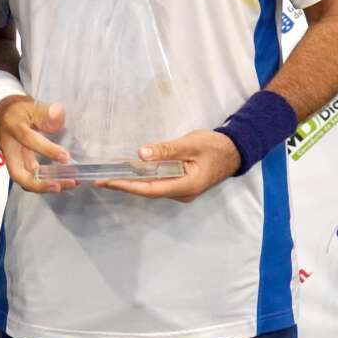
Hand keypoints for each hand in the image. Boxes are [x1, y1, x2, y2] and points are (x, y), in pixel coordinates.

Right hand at [0, 96, 76, 192]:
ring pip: (27, 180)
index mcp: (14, 130)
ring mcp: (15, 161)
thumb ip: (45, 112)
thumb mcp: (31, 106)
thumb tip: (58, 112)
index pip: (28, 141)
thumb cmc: (18, 112)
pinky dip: (48, 182)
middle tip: (61, 185)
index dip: (47, 150)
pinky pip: (33, 178)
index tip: (65, 157)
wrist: (1, 116)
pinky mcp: (21, 166)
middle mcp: (12, 150)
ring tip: (70, 183)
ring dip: (48, 185)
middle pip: (19, 174)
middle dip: (40, 184)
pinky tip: (66, 180)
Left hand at [96, 129, 241, 202]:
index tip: (108, 181)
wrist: (235, 150)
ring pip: (153, 187)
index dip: (127, 185)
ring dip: (133, 181)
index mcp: (185, 186)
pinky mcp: (182, 184)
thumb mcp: (191, 144)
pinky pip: (159, 183)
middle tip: (101, 178)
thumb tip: (141, 154)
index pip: (150, 189)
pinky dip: (144, 177)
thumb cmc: (215, 146)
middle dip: (125, 184)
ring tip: (111, 174)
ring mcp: (182, 191)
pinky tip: (132, 171)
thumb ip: (167, 150)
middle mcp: (182, 194)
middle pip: (148, 191)